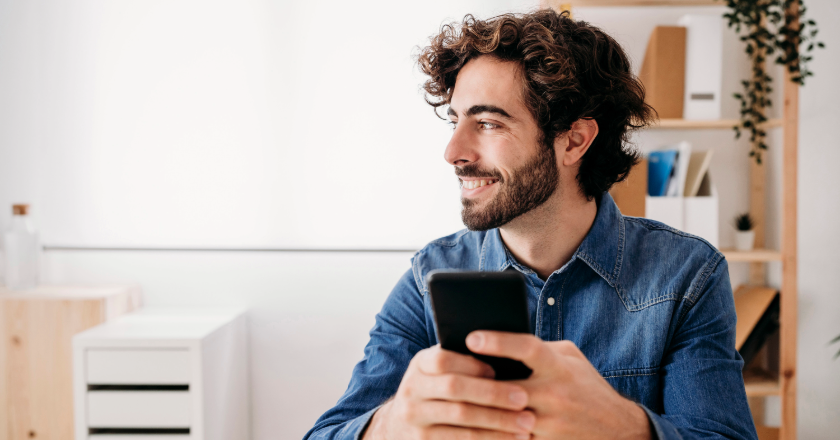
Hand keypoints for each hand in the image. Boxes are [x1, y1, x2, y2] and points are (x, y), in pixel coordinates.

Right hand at [363, 345, 535, 439]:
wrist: (403, 423)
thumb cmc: (438, 389)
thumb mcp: (441, 372)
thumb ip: (462, 361)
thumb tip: (506, 355)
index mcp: (420, 364)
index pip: (443, 359)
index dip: (472, 364)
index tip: (499, 370)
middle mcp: (411, 389)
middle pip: (455, 388)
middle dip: (493, 393)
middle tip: (524, 398)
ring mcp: (414, 416)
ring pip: (461, 417)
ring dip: (498, 421)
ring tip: (526, 424)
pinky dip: (489, 439)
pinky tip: (510, 439)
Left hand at [465, 332, 650, 439]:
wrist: (618, 430)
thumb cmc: (587, 386)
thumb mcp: (571, 359)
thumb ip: (541, 348)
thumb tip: (503, 341)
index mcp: (559, 367)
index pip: (527, 348)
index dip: (499, 341)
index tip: (471, 337)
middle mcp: (555, 394)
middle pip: (506, 388)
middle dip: (476, 383)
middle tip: (447, 376)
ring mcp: (550, 424)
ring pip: (504, 418)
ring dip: (479, 412)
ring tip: (451, 402)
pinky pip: (511, 439)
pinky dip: (491, 433)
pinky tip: (471, 426)